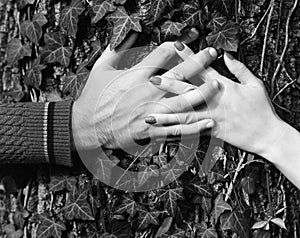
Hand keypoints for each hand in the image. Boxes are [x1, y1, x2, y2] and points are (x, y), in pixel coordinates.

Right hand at [72, 31, 217, 152]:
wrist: (87, 125)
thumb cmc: (94, 95)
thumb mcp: (101, 67)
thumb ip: (117, 48)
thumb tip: (132, 32)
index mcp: (135, 75)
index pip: (161, 54)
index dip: (177, 44)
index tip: (187, 40)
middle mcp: (146, 93)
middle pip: (178, 75)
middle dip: (198, 62)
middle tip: (213, 52)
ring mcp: (151, 112)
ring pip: (183, 102)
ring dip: (202, 93)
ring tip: (218, 84)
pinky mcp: (152, 131)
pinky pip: (177, 129)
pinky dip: (194, 127)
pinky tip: (208, 122)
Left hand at [148, 43, 286, 156]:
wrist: (267, 135)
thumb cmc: (262, 108)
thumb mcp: (254, 84)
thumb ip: (239, 69)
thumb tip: (226, 55)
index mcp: (224, 86)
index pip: (203, 68)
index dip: (189, 56)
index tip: (174, 47)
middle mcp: (215, 101)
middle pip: (189, 90)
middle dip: (169, 85)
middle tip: (152, 80)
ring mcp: (212, 117)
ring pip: (185, 114)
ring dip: (166, 115)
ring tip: (149, 115)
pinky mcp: (212, 132)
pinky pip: (191, 132)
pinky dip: (177, 134)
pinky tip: (164, 135)